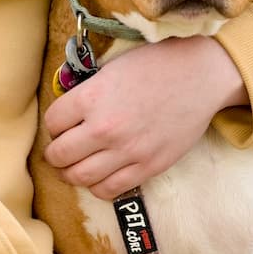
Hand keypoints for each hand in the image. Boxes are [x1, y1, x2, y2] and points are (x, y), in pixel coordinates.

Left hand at [42, 35, 247, 199]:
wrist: (200, 75)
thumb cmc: (156, 64)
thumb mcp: (111, 69)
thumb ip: (87, 93)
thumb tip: (68, 114)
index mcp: (92, 97)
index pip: (52, 122)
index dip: (54, 124)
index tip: (61, 125)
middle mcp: (104, 128)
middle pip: (59, 155)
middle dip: (55, 154)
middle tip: (60, 151)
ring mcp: (127, 151)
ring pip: (80, 177)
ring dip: (71, 173)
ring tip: (75, 166)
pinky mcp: (148, 167)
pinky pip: (109, 189)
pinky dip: (97, 186)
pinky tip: (100, 176)